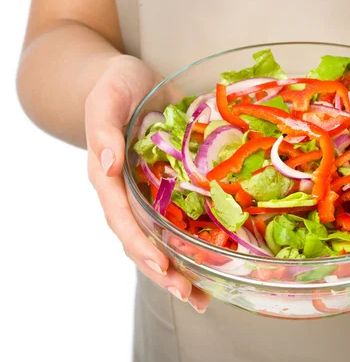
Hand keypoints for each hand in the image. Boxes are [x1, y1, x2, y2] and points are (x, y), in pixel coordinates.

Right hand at [85, 55, 209, 312]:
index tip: (161, 267)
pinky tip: (217, 262)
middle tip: (191, 296)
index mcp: (108, 179)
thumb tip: (107, 166)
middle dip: (165, 271)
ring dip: (182, 269)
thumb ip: (103, 131)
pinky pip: (183, 219)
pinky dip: (197, 242)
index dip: (140, 245)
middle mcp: (129, 194)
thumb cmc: (115, 87)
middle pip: (142, 241)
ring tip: (204, 297)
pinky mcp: (171, 188)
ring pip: (162, 239)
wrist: (132, 81)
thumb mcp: (106, 100)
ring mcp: (150, 194)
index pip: (122, 220)